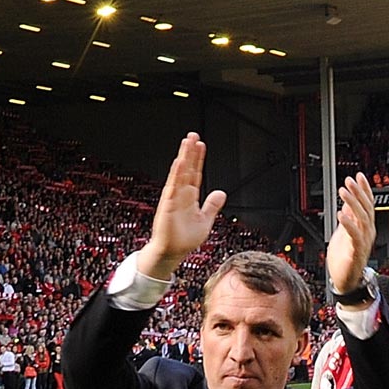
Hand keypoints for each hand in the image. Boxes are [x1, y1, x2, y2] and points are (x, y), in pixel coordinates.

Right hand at [133, 133, 225, 282]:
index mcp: (189, 197)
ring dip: (183, 157)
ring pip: (179, 174)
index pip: (195, 173)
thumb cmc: (184, 239)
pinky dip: (176, 175)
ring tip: (186, 142)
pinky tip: (179, 163)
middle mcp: (181, 195)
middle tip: (193, 135)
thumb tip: (221, 193)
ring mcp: (173, 199)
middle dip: (190, 152)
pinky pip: (172, 187)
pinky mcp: (167, 206)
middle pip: (186, 169)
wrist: (172, 253)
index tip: (201, 145)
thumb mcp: (205, 221)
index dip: (198, 160)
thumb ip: (212, 206)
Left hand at [325, 172, 377, 295]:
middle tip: (349, 181)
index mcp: (365, 228)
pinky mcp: (357, 252)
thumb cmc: (344, 260)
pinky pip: (354, 235)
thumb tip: (348, 203)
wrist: (345, 283)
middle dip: (358, 193)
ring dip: (353, 203)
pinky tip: (341, 214)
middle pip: (366, 208)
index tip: (358, 176)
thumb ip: (348, 218)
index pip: (368, 204)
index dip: (364, 189)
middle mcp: (367, 233)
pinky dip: (348, 224)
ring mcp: (363, 242)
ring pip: (362, 219)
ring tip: (344, 192)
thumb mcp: (344, 233)